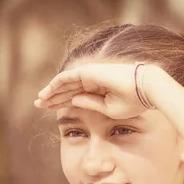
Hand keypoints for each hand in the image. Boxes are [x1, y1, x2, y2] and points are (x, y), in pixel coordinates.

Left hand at [34, 63, 149, 119]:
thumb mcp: (109, 109)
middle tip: (38, 105)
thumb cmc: (133, 102)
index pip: (76, 97)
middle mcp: (93, 81)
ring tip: (39, 100)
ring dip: (51, 92)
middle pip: (67, 90)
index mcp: (99, 91)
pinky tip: (46, 92)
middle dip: (52, 98)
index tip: (50, 111)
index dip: (62, 103)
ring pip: (65, 84)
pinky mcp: (87, 72)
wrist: (145, 89)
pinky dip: (55, 84)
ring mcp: (90, 75)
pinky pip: (66, 78)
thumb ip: (90, 104)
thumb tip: (73, 101)